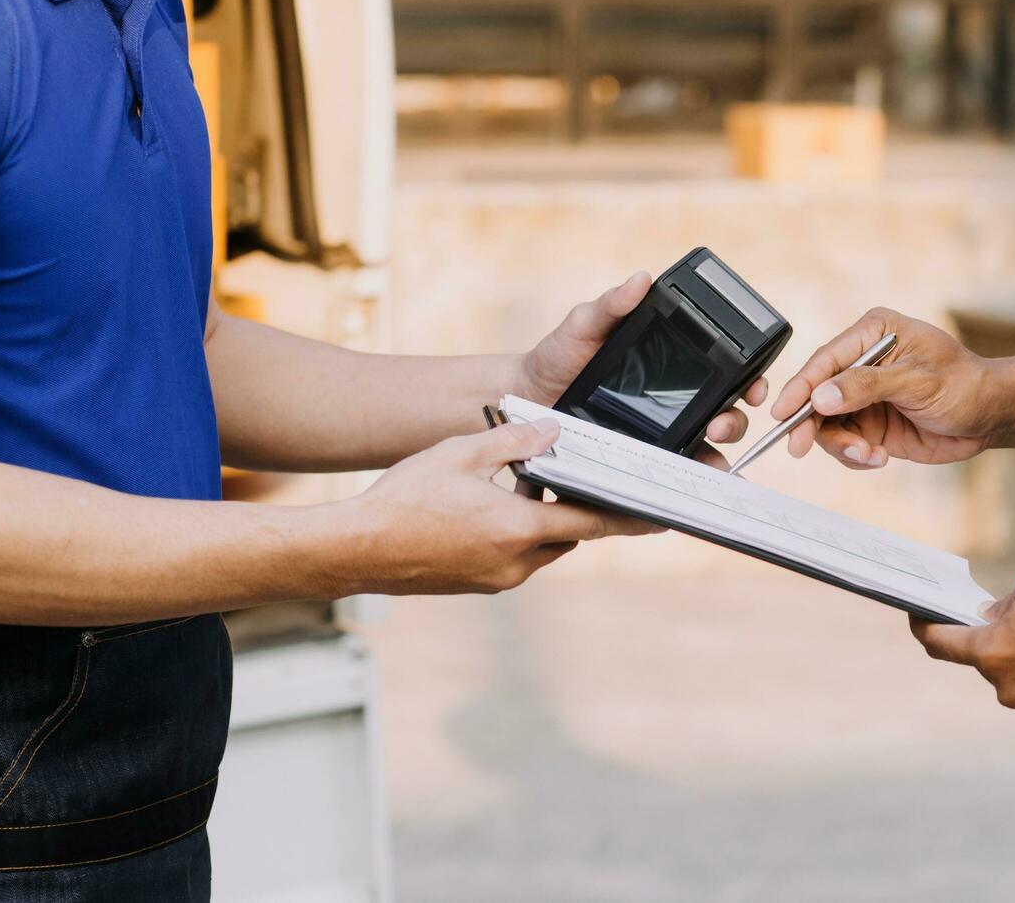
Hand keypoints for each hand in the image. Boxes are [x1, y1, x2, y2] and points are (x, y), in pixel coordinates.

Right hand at [351, 420, 659, 594]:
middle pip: (568, 535)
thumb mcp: (462, 452)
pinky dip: (516, 536)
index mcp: (518, 528)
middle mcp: (514, 562)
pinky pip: (513, 560)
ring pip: (540, 548)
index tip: (660, 516)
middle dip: (575, 509)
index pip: (592, 522)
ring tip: (520, 489)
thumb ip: (514, 440)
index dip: (628, 517)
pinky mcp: (477, 586)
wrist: (354, 549)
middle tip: (576, 480)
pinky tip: (490, 511)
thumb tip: (554, 428)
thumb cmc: (403, 499)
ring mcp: (495, 580)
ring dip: (541, 522)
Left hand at [515, 272, 765, 466]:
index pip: (727, 374)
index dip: (751, 381)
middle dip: (735, 423)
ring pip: (706, 452)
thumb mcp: (585, 326)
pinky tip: (687, 493)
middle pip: (726, 416)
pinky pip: (671, 479)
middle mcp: (676, 402)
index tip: (754, 389)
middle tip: (719, 425)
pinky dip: (685, 488)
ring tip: (710, 464)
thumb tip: (640, 280)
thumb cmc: (559, 356)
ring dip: (718, 460)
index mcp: (675, 367)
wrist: (525, 396)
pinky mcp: (641, 465)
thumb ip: (611, 305)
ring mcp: (662, 436)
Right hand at [771, 308, 1001, 468]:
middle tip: (800, 446)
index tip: (783, 413)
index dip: (800, 387)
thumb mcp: (917, 381)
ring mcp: (865, 396)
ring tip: (867, 454)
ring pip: (827, 424)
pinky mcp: (871, 424)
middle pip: (817, 394)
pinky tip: (877, 457)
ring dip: (841, 445)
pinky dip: (855, 456)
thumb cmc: (966, 385)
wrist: (991, 417)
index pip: (825, 360)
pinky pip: (846, 444)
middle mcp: (863, 363)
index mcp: (873, 334)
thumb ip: (866, 386)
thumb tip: (821, 396)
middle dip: (811, 423)